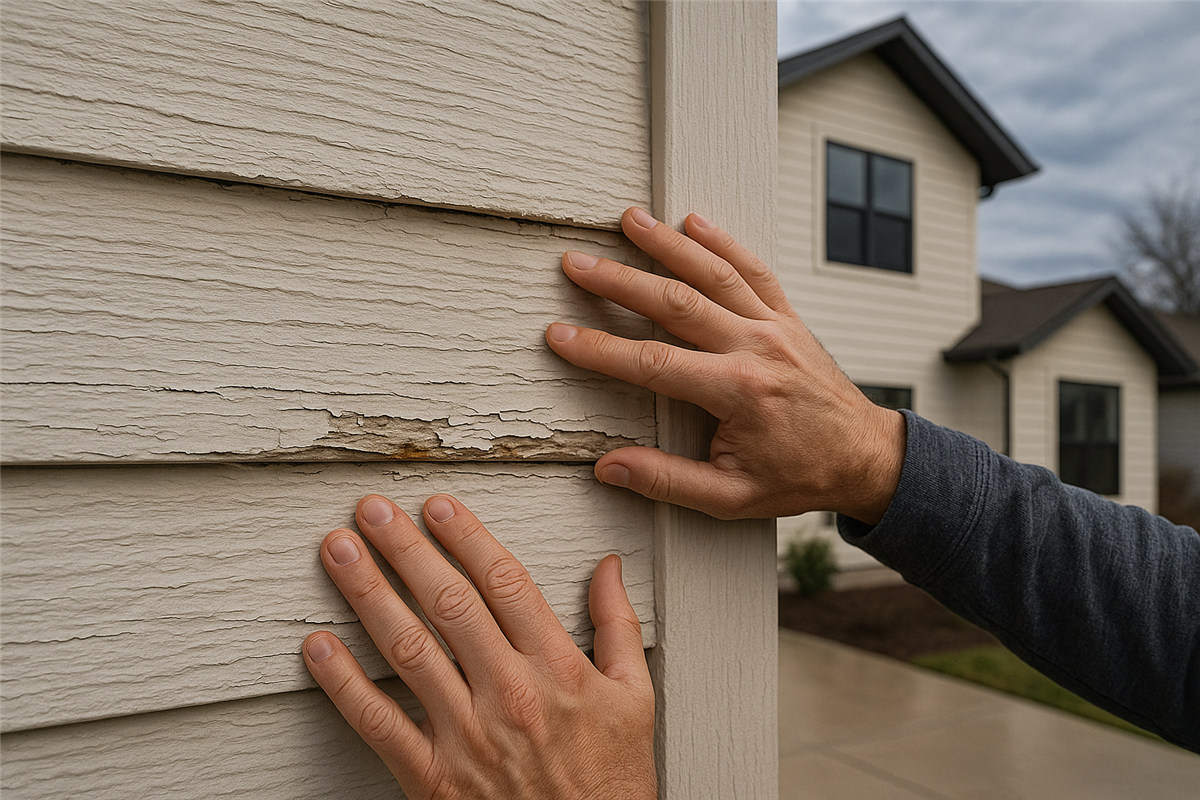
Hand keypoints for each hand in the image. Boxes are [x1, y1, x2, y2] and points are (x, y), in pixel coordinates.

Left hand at [303, 494, 655, 798]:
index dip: (467, 537)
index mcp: (558, 668)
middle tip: (373, 509)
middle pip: (449, 603)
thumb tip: (607, 567)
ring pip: (409, 649)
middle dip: (406, 550)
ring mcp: (467, 736)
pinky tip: (319, 645)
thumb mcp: (635, 698)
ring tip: (339, 552)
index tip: (437, 505)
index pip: (505, 582)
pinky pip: (379, 724)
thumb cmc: (609, 781)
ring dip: (368, 594)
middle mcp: (509, 693)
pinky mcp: (433, 778)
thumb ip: (618, 626)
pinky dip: (343, 683)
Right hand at [545, 207, 905, 524]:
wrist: (864, 458)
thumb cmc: (798, 478)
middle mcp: (757, 348)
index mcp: (739, 392)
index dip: (600, 350)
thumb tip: (608, 468)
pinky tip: (694, 220)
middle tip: (576, 262)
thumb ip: (667, 482)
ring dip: (668, 242)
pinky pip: (754, 270)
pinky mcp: (788, 317)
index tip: (560, 335)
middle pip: (676, 303)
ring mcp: (776, 326)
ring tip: (629, 218)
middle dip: (620, 281)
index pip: (653, 364)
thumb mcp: (731, 498)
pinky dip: (724, 243)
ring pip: (713, 273)